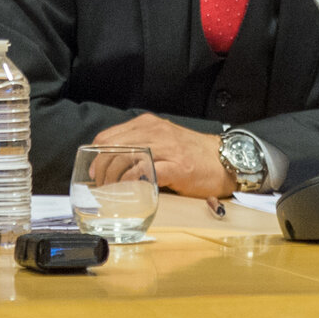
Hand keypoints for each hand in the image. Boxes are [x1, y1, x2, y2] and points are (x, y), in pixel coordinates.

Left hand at [92, 113, 229, 197]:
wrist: (225, 159)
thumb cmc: (192, 154)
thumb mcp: (162, 140)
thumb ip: (140, 145)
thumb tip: (111, 164)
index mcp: (147, 124)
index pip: (108, 136)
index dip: (95, 156)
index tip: (93, 173)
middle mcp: (154, 132)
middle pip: (112, 149)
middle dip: (101, 171)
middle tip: (101, 187)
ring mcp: (166, 148)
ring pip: (125, 159)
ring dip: (113, 179)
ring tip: (111, 193)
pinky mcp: (178, 167)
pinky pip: (145, 172)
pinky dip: (131, 183)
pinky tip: (129, 191)